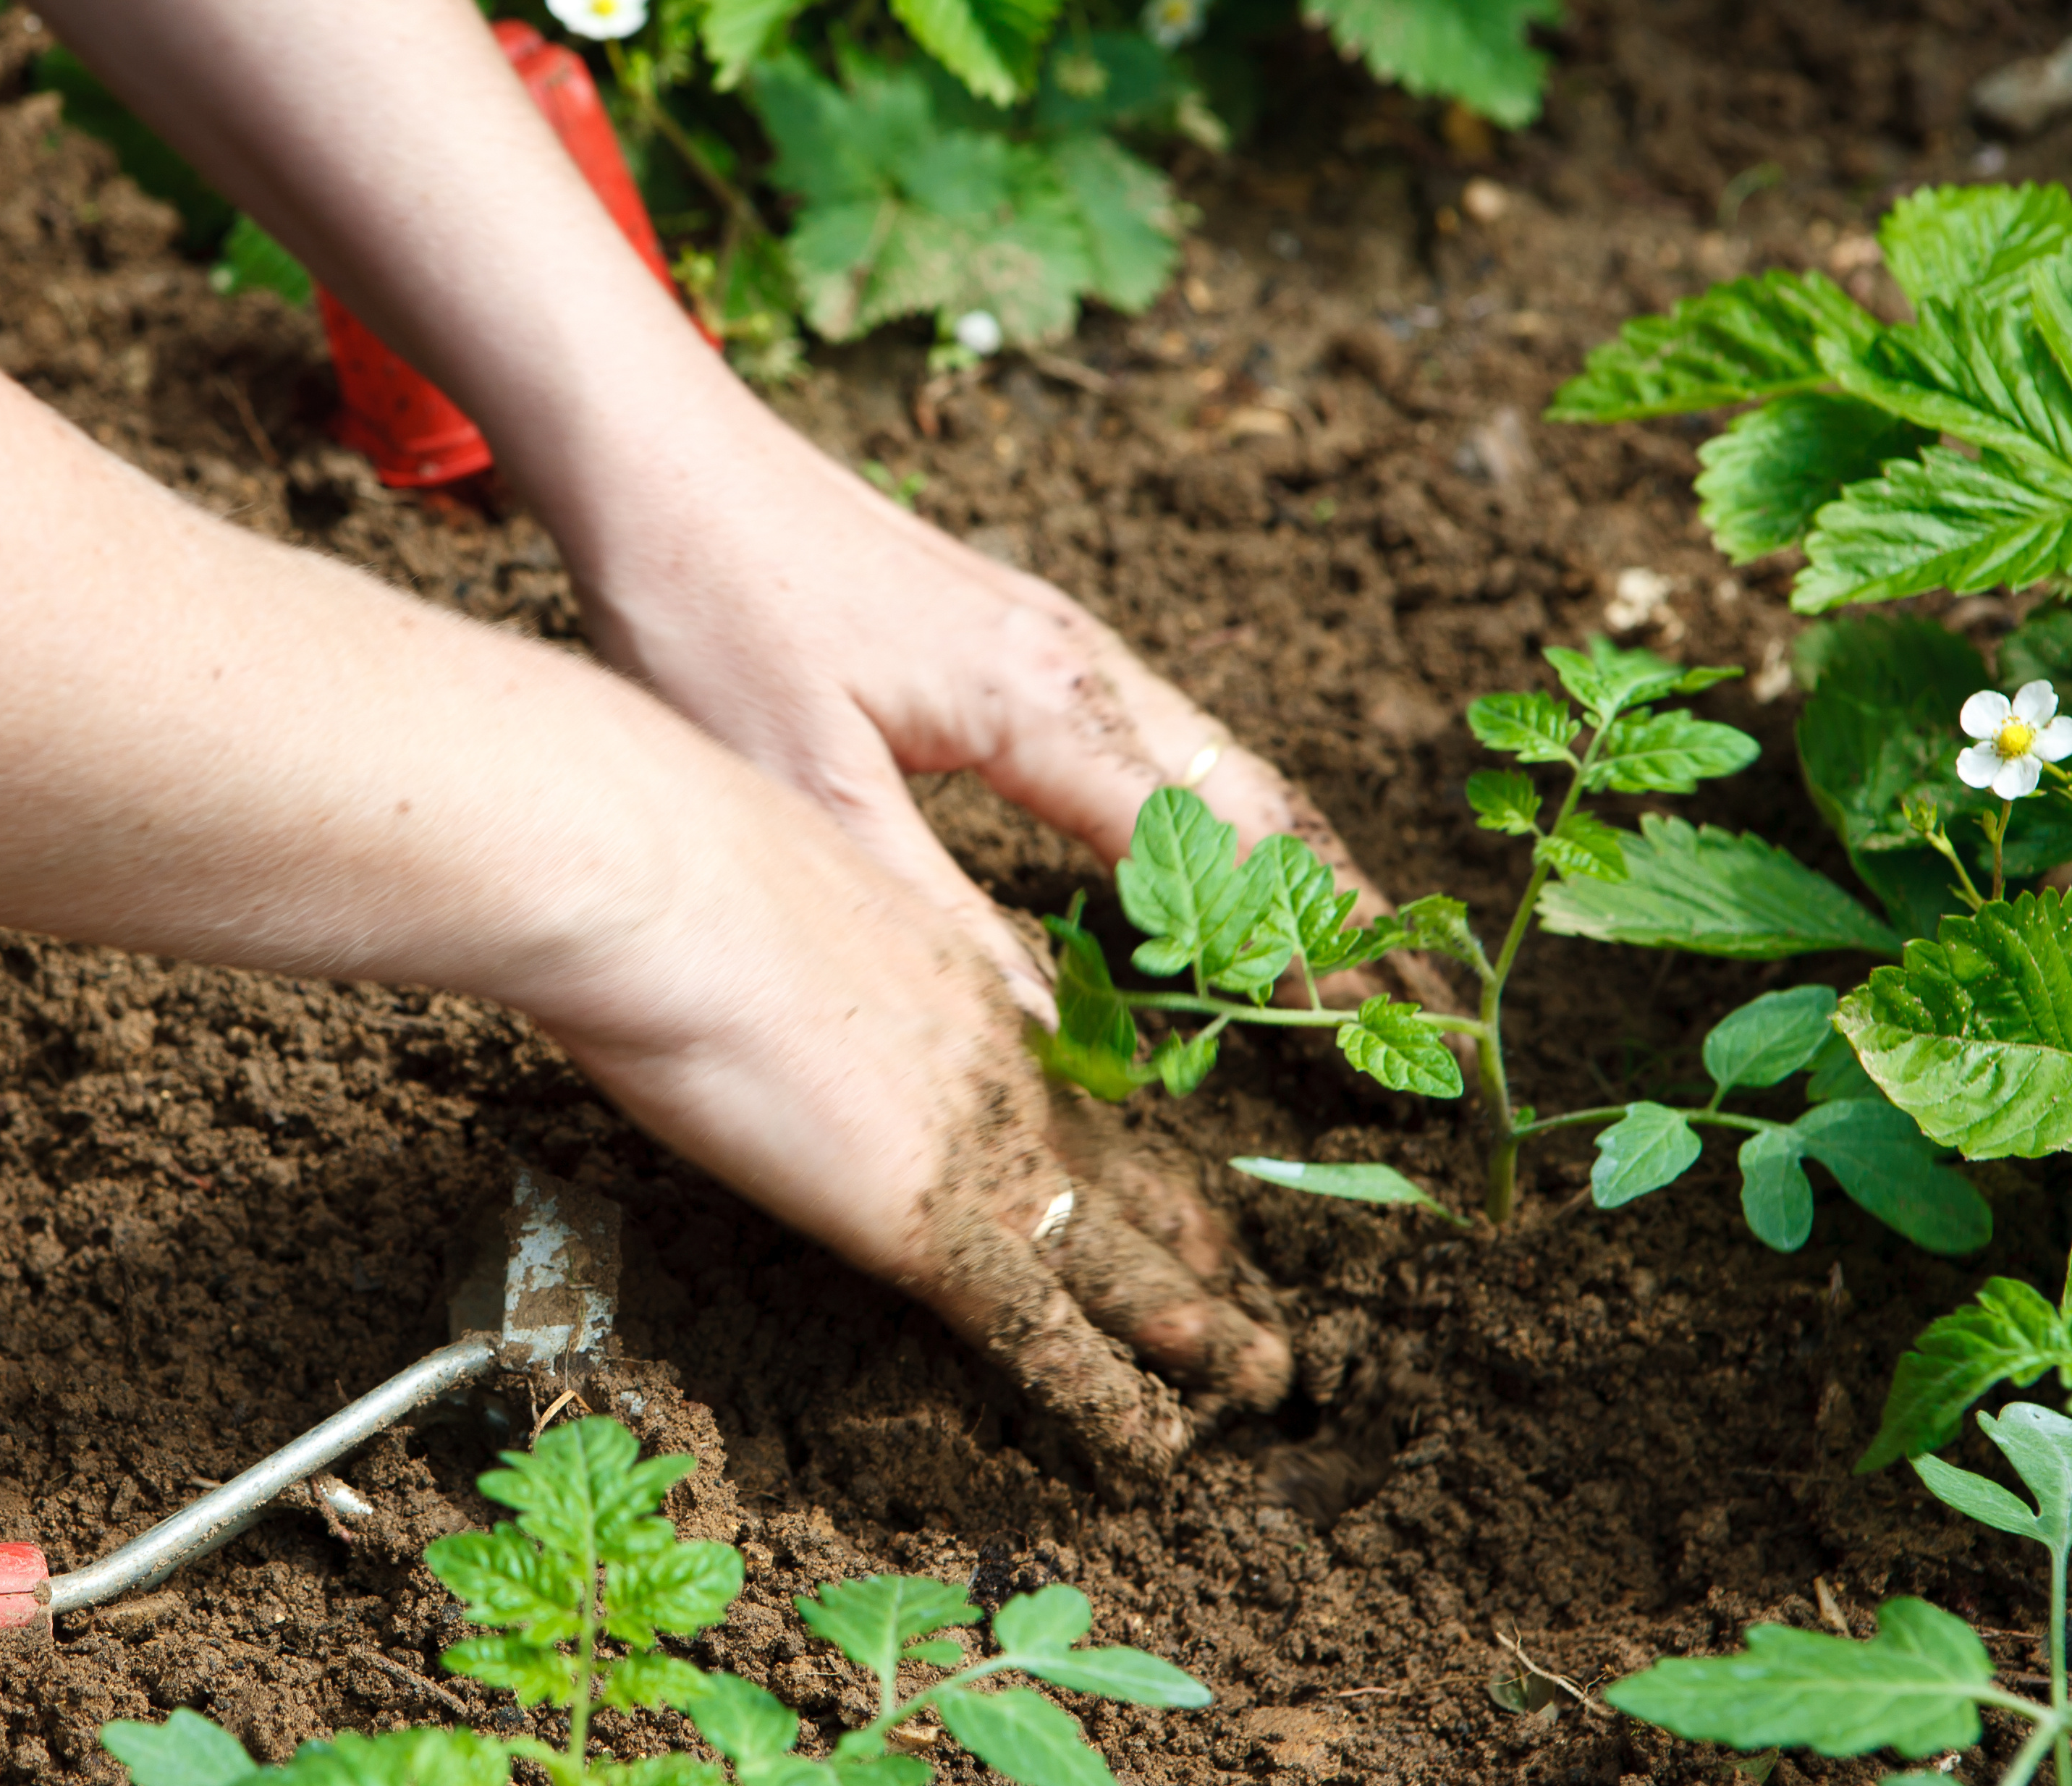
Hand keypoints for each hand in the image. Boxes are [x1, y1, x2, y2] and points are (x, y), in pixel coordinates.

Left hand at [520, 365, 1393, 1015]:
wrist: (663, 462)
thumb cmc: (713, 614)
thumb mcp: (808, 794)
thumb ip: (931, 918)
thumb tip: (1041, 1037)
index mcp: (1043, 704)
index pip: (1214, 852)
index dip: (1292, 949)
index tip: (1364, 1031)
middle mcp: (1078, 660)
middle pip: (1253, 798)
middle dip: (1336, 906)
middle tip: (1408, 1006)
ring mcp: (1055, 634)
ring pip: (1213, 757)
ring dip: (1286, 854)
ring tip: (1348, 948)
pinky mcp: (1016, 627)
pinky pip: (1156, 731)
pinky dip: (1213, 807)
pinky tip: (1204, 856)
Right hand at [521, 756, 1293, 1481]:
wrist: (655, 882)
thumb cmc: (671, 873)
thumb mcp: (781, 903)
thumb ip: (823, 960)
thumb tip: (787, 976)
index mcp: (961, 980)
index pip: (1075, 1085)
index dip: (1127, 1146)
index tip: (1170, 1189)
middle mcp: (1000, 1063)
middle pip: (1128, 1171)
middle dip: (1199, 1247)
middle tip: (1259, 1302)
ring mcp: (979, 1143)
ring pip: (1124, 1257)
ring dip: (1201, 1329)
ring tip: (1267, 1383)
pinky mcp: (932, 1221)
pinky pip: (1042, 1330)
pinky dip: (1107, 1396)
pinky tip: (1153, 1446)